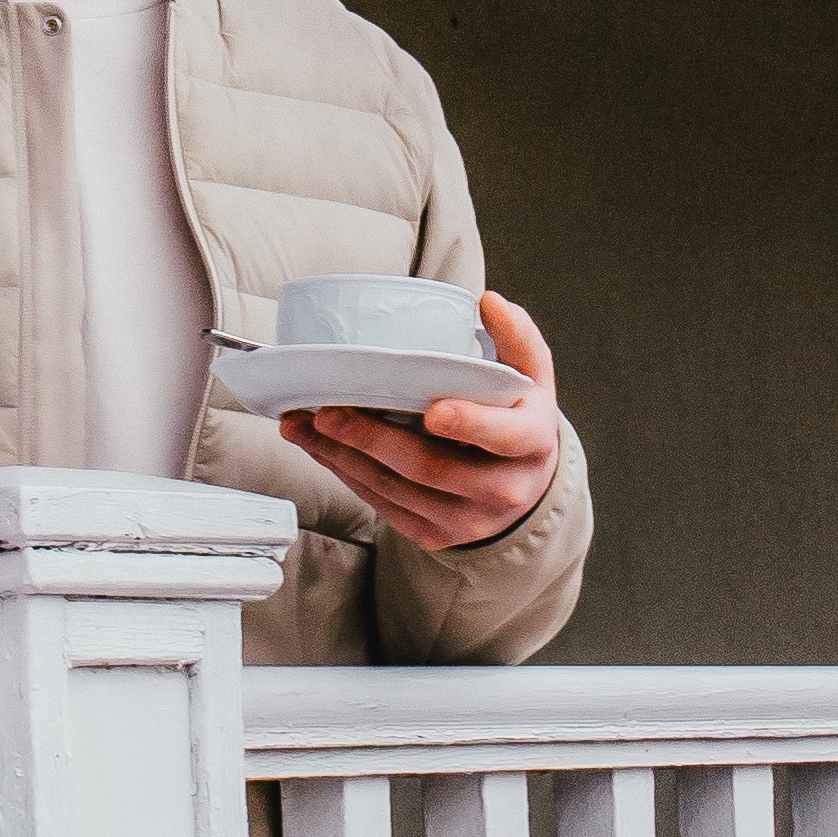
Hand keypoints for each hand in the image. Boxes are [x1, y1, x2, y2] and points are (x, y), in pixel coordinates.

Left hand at [287, 294, 561, 548]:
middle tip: (328, 412)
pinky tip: (321, 448)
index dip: (468, 423)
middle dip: (373, 439)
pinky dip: (346, 475)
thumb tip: (489, 302)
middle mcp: (502, 490)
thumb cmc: (519, 419)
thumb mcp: (533, 377)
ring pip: (396, 490)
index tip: (432, 410)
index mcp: (530, 444)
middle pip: (431, 467)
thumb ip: (517, 337)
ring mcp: (466, 520)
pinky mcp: (433, 535)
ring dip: (343, 456)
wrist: (525, 488)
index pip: (502, 436)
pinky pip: (383, 505)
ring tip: (304, 425)